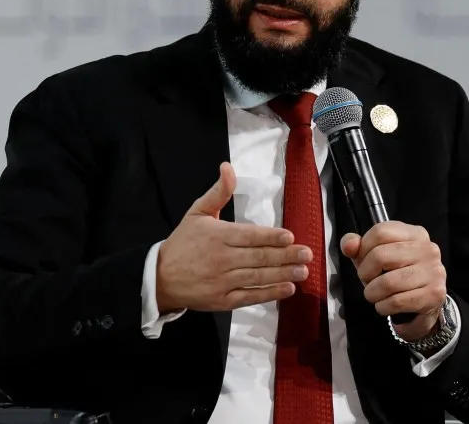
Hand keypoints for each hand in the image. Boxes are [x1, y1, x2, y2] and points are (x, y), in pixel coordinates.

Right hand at [156, 162, 312, 313]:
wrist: (160, 277)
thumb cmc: (182, 243)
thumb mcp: (197, 212)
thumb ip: (218, 193)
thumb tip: (228, 167)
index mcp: (218, 236)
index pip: (250, 236)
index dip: (271, 237)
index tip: (291, 237)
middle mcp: (223, 259)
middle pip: (259, 257)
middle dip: (286, 256)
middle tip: (308, 253)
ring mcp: (223, 282)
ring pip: (258, 277)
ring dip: (283, 274)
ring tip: (303, 271)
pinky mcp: (223, 301)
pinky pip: (250, 296)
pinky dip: (270, 294)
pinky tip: (287, 289)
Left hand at [340, 221, 446, 341]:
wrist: (424, 303)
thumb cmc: (398, 275)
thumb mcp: (377, 256)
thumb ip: (358, 247)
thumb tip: (349, 245)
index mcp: (414, 233)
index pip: (380, 232)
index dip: (363, 249)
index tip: (362, 261)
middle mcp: (428, 249)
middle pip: (381, 255)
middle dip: (365, 273)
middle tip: (367, 281)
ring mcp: (434, 271)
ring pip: (388, 282)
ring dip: (372, 293)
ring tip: (374, 294)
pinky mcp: (434, 294)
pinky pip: (397, 301)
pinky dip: (383, 306)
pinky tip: (385, 305)